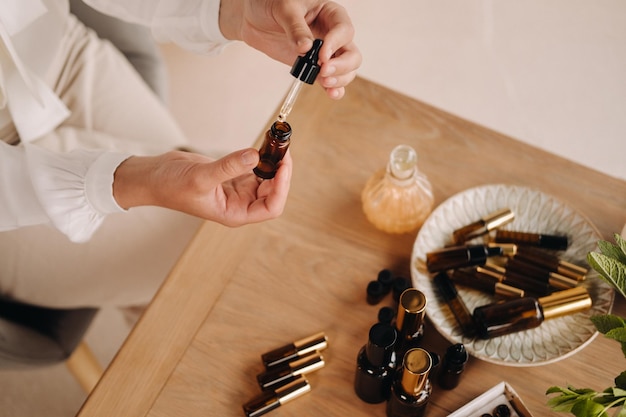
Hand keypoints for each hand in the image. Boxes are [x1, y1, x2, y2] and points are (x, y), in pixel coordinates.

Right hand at [113, 149, 291, 225]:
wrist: (153, 177)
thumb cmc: (170, 187)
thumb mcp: (201, 177)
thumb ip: (229, 167)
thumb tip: (255, 156)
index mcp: (235, 213)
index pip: (270, 207)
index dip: (281, 188)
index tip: (283, 167)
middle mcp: (239, 204)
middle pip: (272, 192)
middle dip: (281, 173)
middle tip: (283, 150)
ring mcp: (236, 190)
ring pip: (265, 179)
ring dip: (273, 163)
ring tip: (276, 145)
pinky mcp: (232, 176)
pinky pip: (254, 168)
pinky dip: (261, 157)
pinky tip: (263, 146)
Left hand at [219, 0, 360, 98]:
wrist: (255, 18)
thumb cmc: (272, 4)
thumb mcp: (284, 9)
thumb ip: (296, 28)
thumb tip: (306, 48)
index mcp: (331, 14)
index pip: (343, 30)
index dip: (335, 44)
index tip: (321, 55)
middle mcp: (333, 34)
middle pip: (351, 54)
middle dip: (342, 65)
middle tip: (324, 71)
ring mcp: (326, 53)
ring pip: (346, 70)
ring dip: (339, 79)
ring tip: (324, 82)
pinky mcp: (316, 67)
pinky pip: (332, 80)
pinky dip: (334, 89)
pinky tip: (331, 93)